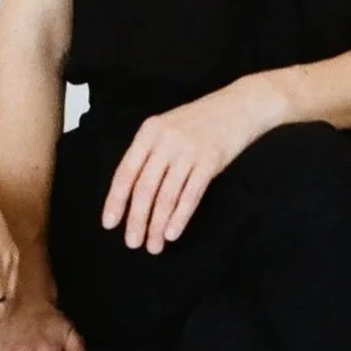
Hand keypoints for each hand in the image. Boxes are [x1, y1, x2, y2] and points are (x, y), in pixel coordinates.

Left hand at [102, 76, 288, 251]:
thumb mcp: (168, 127)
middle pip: (144, 188)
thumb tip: (131, 194)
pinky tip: (172, 233)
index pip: (126, 171)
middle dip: (137, 219)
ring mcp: (189, 149)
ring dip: (157, 225)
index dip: (115, 200)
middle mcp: (166, 139)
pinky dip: (180, 217)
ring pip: (166, 196)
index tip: (110, 224)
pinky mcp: (211, 160)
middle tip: (133, 243)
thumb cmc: (202, 121)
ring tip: (153, 246)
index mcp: (149, 131)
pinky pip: (190, 195)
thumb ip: (150, 153)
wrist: (241, 105)